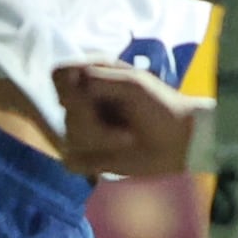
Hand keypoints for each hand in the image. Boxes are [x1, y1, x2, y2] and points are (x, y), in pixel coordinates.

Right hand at [50, 60, 199, 177]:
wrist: (178, 142)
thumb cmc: (160, 107)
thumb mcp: (132, 84)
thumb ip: (97, 78)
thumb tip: (70, 86)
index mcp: (93, 75)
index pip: (59, 75)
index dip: (67, 89)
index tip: (88, 97)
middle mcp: (84, 100)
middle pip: (66, 111)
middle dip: (94, 124)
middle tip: (125, 128)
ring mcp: (84, 127)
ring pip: (69, 138)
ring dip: (102, 143)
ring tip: (127, 140)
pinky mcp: (87, 153)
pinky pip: (72, 161)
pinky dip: (92, 162)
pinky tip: (113, 159)